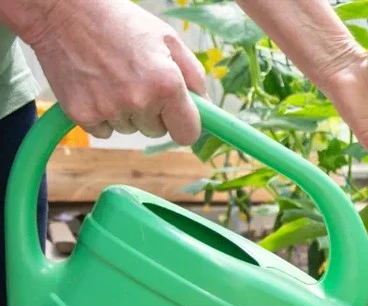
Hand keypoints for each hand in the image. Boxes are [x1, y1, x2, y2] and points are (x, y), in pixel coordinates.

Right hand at [26, 0, 206, 143]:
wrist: (63, 12)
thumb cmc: (120, 23)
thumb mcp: (167, 39)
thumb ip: (193, 76)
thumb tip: (207, 107)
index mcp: (166, 85)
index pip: (188, 134)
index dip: (184, 125)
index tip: (178, 117)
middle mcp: (139, 101)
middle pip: (157, 131)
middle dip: (153, 113)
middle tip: (137, 80)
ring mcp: (108, 109)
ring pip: (130, 129)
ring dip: (126, 112)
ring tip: (113, 78)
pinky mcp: (81, 114)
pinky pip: (103, 130)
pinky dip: (101, 114)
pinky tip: (96, 86)